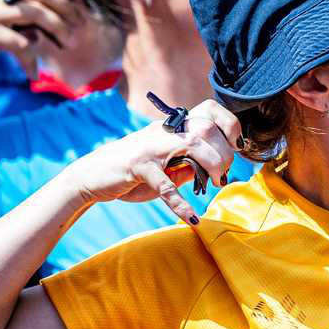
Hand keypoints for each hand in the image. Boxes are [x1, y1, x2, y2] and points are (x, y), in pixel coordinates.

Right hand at [0, 0, 89, 81]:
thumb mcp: (7, 23)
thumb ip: (30, 17)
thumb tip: (68, 19)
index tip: (79, 0)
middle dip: (68, 9)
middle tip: (80, 26)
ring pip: (35, 13)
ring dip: (57, 30)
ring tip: (68, 45)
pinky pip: (21, 43)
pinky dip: (31, 61)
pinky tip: (32, 74)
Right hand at [64, 100, 241, 223]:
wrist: (91, 176)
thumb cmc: (132, 172)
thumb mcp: (167, 167)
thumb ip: (189, 165)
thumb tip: (215, 170)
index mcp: (172, 127)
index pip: (208, 110)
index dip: (229, 123)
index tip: (237, 144)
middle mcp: (163, 131)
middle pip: (206, 128)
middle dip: (225, 152)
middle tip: (223, 173)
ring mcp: (150, 147)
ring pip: (192, 145)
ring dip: (212, 166)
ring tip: (215, 184)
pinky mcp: (138, 166)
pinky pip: (165, 185)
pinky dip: (181, 204)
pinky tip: (192, 218)